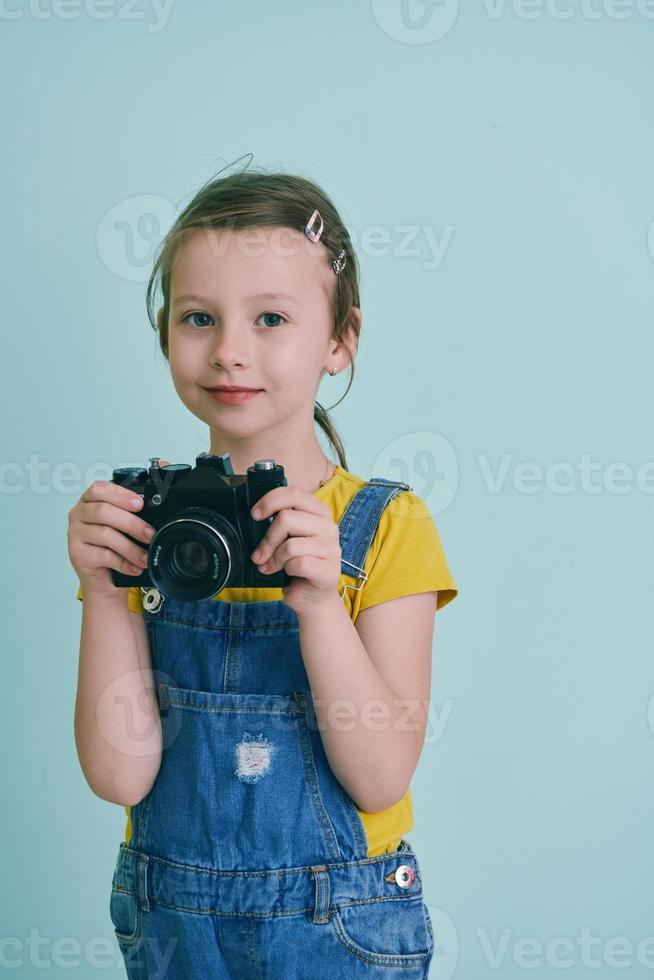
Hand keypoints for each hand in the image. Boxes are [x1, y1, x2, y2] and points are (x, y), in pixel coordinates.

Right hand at [67, 460, 169, 597]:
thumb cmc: (116, 545)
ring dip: (131, 548)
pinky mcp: (77, 555)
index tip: (140, 504)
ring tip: (145, 557)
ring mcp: (75, 535)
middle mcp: (78, 514)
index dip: (120, 495)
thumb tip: (165, 464)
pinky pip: (103, 556)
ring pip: (105, 535)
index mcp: (90, 500)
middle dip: (131, 523)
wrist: (105, 579)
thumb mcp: (127, 521)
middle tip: (149, 534)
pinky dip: (123, 562)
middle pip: (103, 511)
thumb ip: (140, 501)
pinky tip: (134, 567)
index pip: (99, 489)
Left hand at [249, 484, 341, 613]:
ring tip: (269, 567)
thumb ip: (281, 522)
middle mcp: (328, 527)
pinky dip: (285, 570)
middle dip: (267, 539)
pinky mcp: (329, 570)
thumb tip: (256, 516)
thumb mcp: (289, 537)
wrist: (313, 596)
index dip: (270, 501)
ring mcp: (331, 549)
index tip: (255, 515)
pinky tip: (285, 574)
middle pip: (287, 519)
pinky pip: (298, 564)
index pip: (294, 493)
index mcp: (319, 513)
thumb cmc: (298, 563)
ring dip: (274, 559)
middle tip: (258, 554)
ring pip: (290, 545)